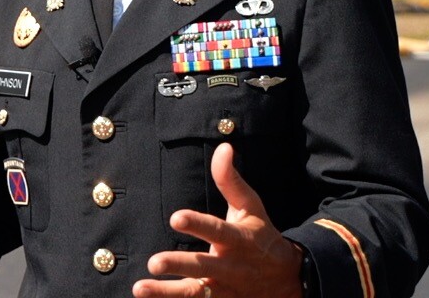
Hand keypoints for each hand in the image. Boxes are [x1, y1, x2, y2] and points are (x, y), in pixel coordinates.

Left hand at [133, 143, 302, 297]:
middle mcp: (231, 267)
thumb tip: (224, 146)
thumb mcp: (250, 207)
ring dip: (167, 293)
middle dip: (179, 265)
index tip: (175, 217)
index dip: (197, 224)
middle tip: (154, 262)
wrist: (289, 281)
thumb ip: (231, 180)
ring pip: (196, 294)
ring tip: (139, 289)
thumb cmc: (261, 236)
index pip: (217, 230)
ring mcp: (226, 290)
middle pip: (204, 267)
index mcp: (239, 239)